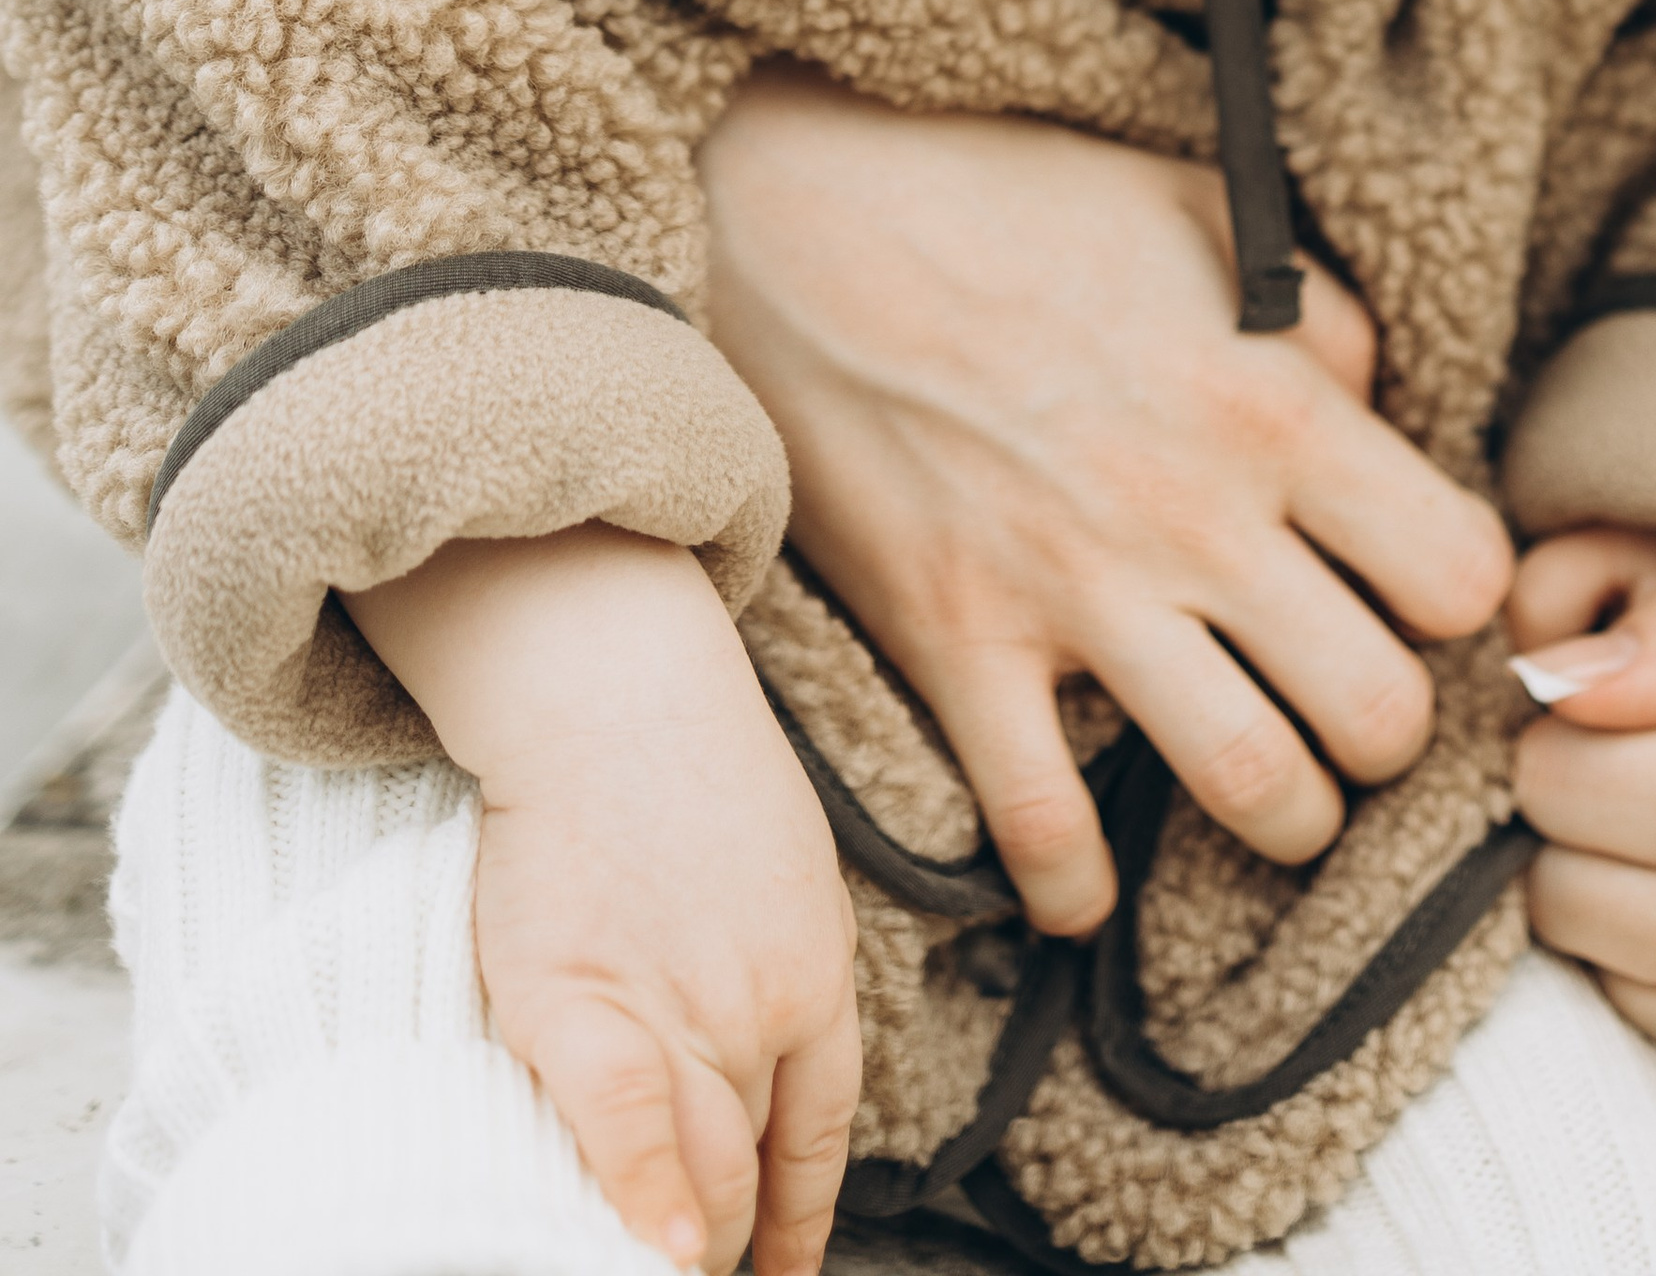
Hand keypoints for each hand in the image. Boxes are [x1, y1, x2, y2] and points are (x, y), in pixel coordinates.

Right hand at [348, 526, 862, 1275]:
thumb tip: (763, 1049)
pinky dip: (641, 1202)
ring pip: (694, 1172)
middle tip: (694, 1269)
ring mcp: (676, 1010)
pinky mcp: (581, 1005)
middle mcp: (760, 1009)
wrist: (614, 693)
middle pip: (748, 1173)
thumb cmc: (690, 766)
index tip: (779, 1271)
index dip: (797, 1220)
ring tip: (650, 1266)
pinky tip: (647, 1251)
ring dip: (680, 1241)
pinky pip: (627, 1133)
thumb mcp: (782, 865)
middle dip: (723, 1245)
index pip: (818, 1135)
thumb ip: (777, 967)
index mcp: (816, 975)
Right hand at [698, 72, 1513, 935]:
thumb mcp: (1199, 206)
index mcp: (1270, 403)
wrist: (804, 211)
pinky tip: (1092, 885)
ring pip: (1251, 786)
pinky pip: (1039, 821)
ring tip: (1276, 795)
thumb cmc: (1011, 194)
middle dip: (1392, 733)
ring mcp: (1073, 590)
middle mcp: (1195, 514)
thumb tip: (1375, 401)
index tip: (1423, 589)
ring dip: (1285, 819)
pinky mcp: (958, 639)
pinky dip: (1076, 884)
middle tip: (1358, 706)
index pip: (1457, 570)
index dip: (1464, 595)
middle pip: (1377, 710)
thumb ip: (1313, 313)